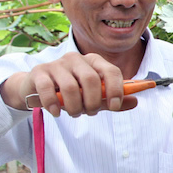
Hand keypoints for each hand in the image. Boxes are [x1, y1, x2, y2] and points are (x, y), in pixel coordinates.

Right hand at [0, 52, 137, 116]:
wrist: (37, 88)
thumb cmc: (71, 93)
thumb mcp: (94, 97)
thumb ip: (113, 100)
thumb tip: (135, 101)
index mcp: (93, 61)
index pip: (111, 71)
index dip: (116, 90)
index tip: (114, 106)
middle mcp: (76, 58)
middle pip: (91, 79)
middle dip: (93, 102)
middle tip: (90, 112)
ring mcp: (57, 64)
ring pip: (71, 87)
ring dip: (75, 107)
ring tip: (74, 113)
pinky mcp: (40, 72)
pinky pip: (48, 89)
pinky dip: (54, 105)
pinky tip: (57, 112)